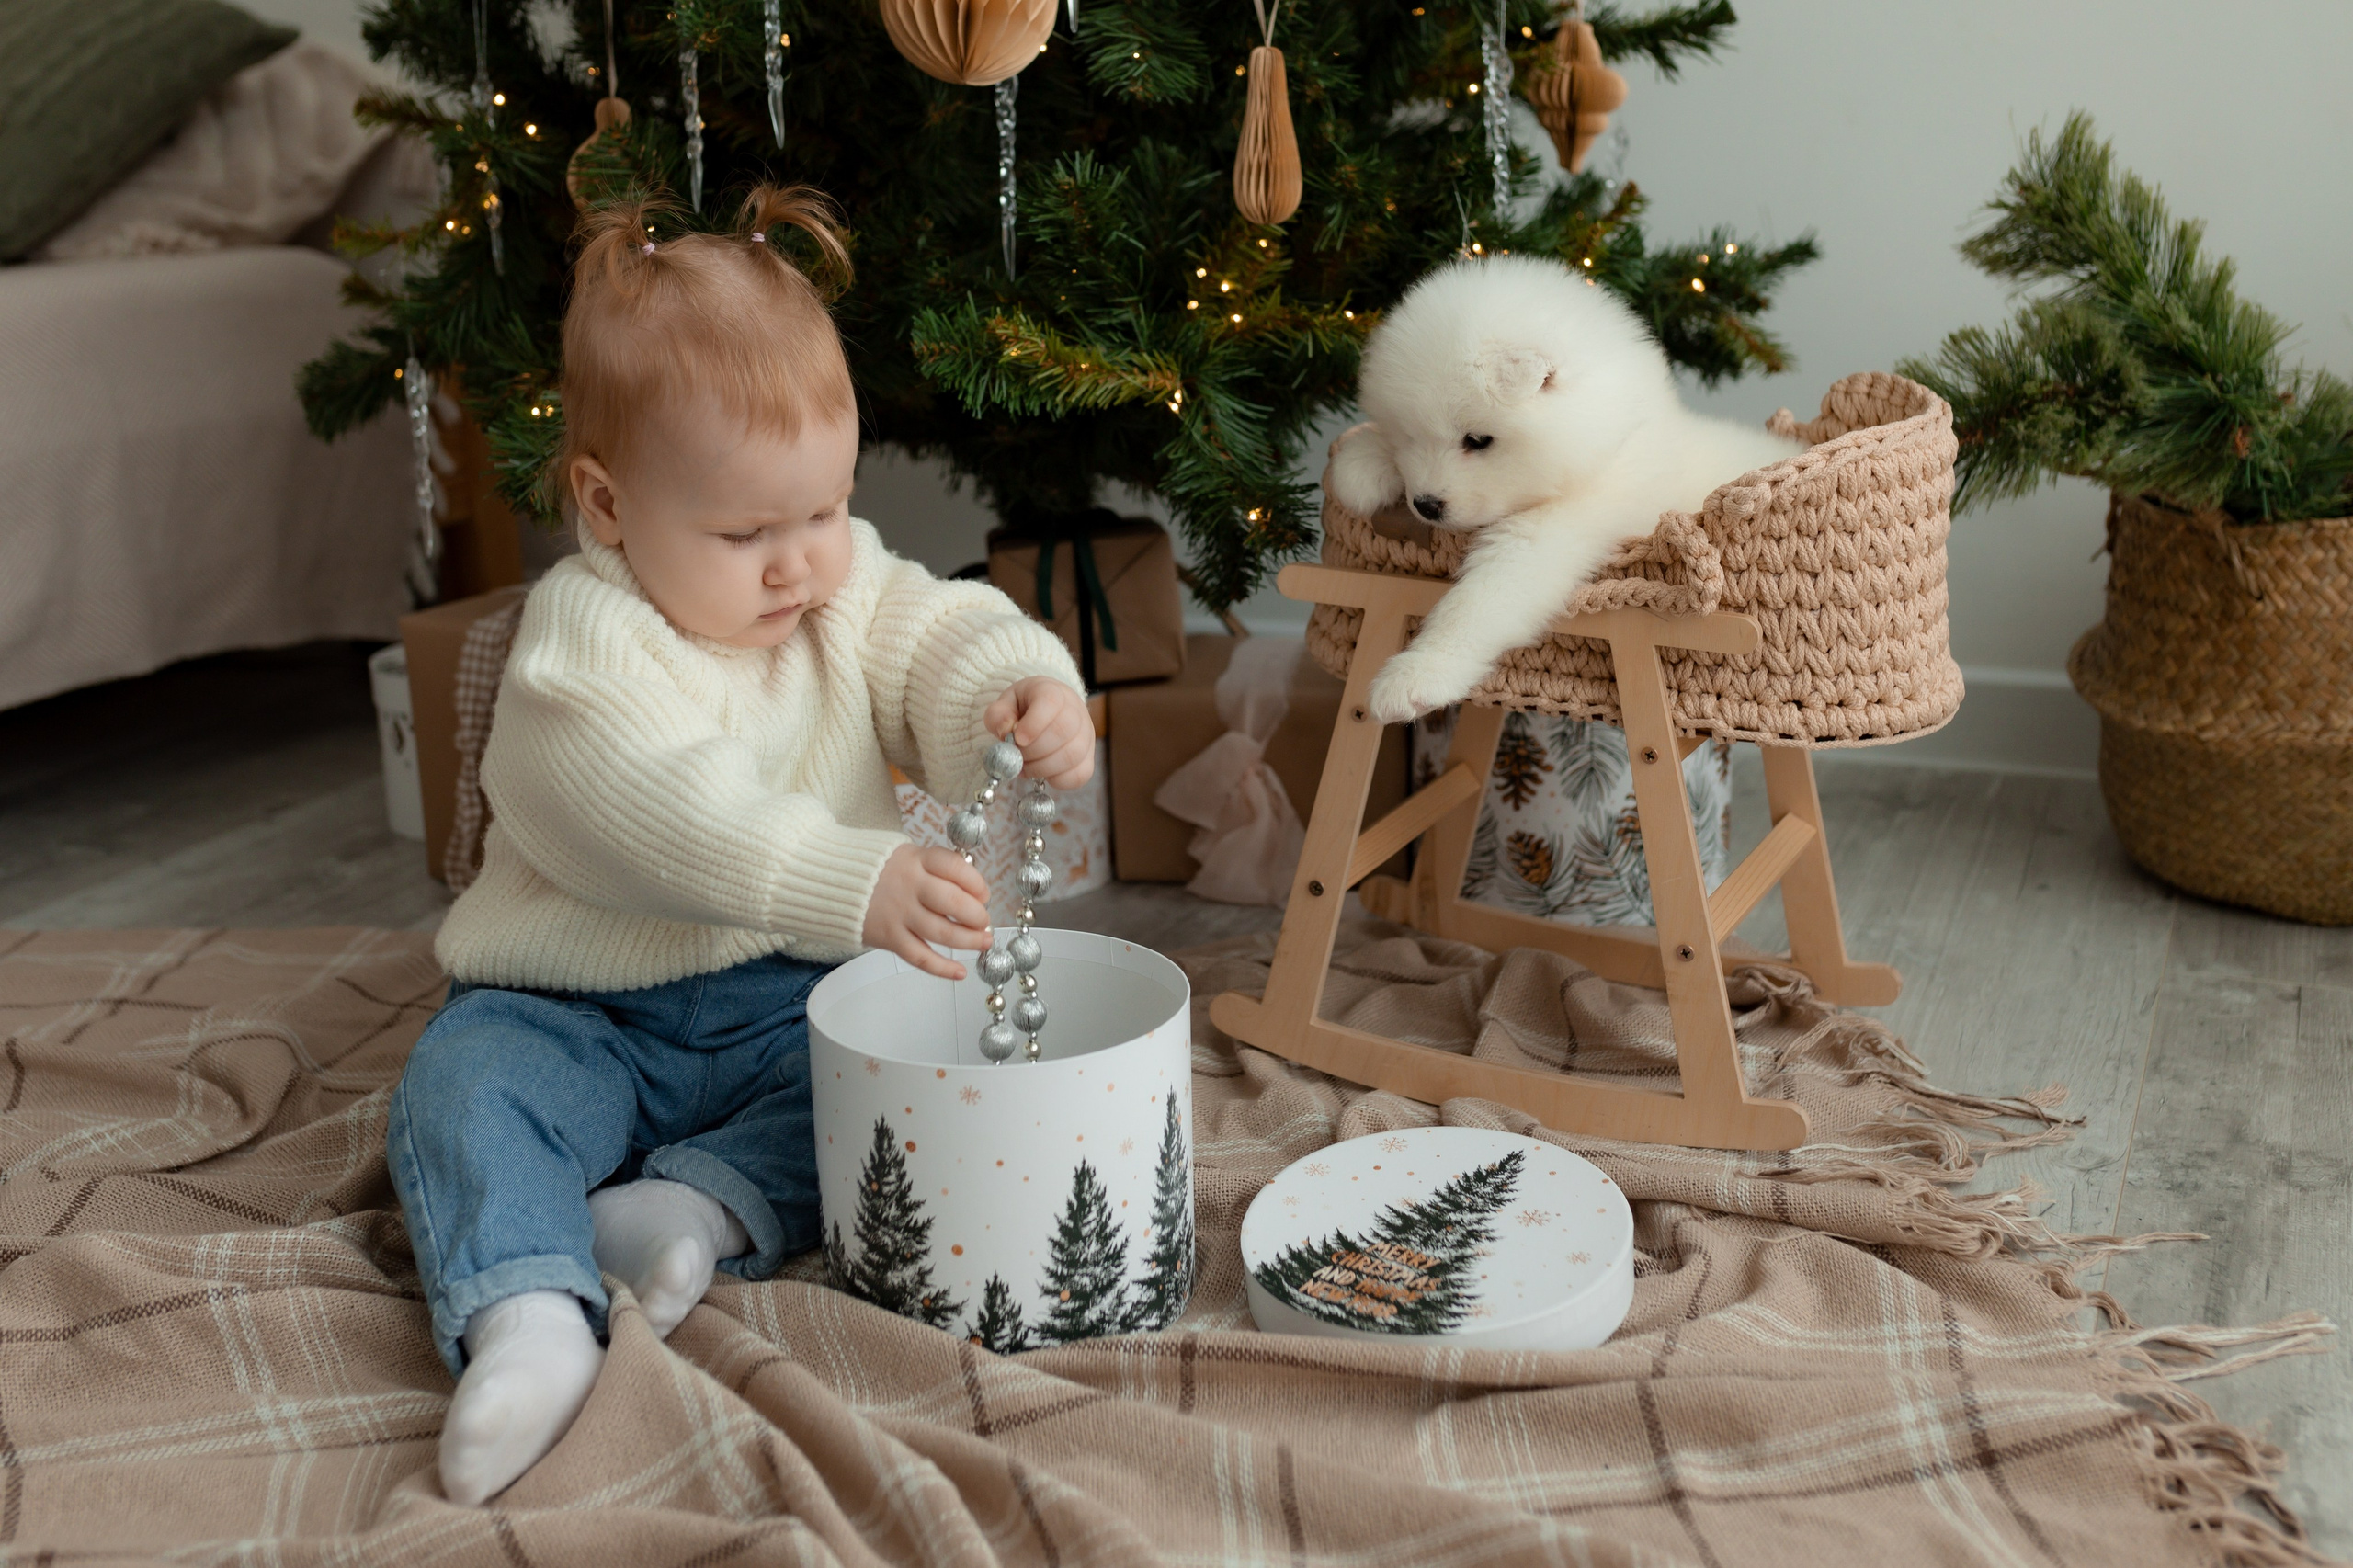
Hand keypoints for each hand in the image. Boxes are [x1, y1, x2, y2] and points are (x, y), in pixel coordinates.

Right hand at [862, 844, 991, 979]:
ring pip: (942, 932)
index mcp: (916, 859)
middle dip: (977, 915)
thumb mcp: (907, 856)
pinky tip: (960, 972)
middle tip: (984, 921)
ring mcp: (898, 913)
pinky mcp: (889, 937)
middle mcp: (909, 886)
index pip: (955, 867)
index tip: (983, 894)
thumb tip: (974, 895)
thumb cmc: (880, 870)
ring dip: (969, 940)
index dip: (976, 883)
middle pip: (953, 902)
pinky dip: (942, 968)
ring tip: (983, 942)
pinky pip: (920, 957)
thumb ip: (936, 870)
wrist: (832, 882)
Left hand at [982, 677, 1094, 788]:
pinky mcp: (1088, 757)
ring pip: (1071, 755)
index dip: (1034, 723)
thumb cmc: (1024, 708)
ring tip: (1025, 766)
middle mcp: (1076, 711)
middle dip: (1033, 750)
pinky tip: (1042, 773)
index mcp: (1053, 692)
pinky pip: (1080, 775)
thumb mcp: (1004, 705)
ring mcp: (1086, 735)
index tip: (1018, 739)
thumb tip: (1006, 730)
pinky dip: (1057, 780)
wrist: (1046, 712)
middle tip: (1016, 756)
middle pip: (1062, 732)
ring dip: (1042, 767)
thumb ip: (998, 715)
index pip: (1050, 702)